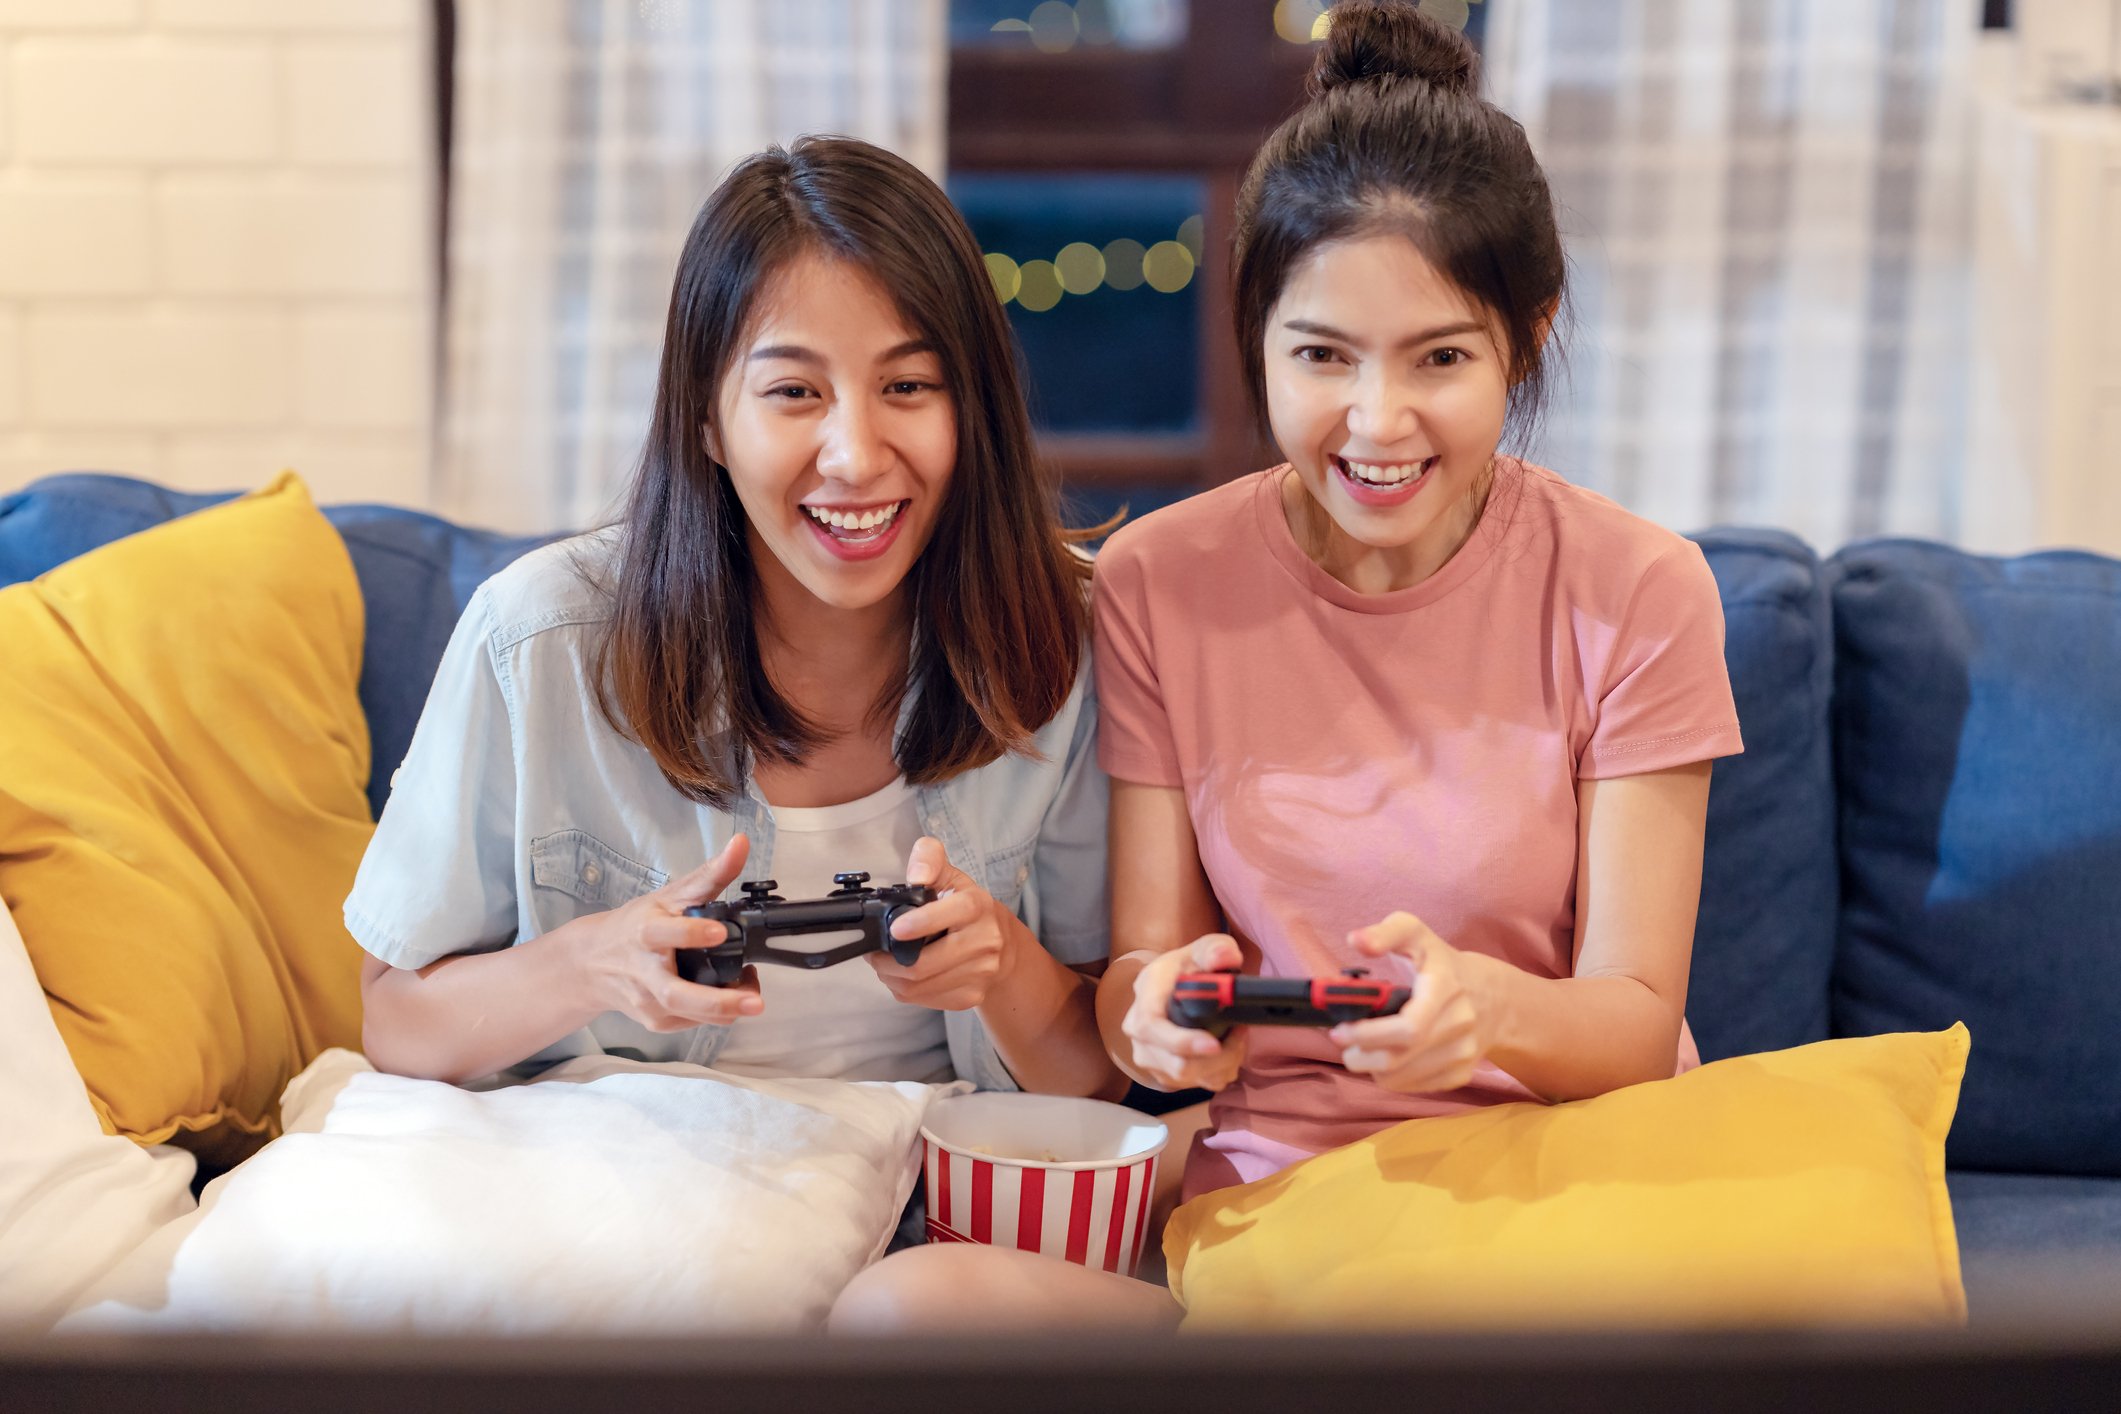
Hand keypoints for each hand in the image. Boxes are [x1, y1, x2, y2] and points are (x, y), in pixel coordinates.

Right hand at [568, 833, 762, 1032]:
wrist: (591, 963)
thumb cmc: (636, 924)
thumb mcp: (671, 895)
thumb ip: (710, 874)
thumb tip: (742, 843)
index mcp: (645, 932)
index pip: (665, 933)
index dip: (691, 933)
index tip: (720, 931)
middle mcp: (643, 970)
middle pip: (675, 993)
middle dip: (715, 1001)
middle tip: (754, 1001)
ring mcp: (646, 1000)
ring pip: (686, 1013)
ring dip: (724, 1010)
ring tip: (752, 999)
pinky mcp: (654, 1020)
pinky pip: (691, 1023)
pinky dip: (715, 1015)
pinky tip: (730, 1001)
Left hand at [865, 836, 1017, 1010]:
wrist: (1003, 945)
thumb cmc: (968, 908)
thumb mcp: (950, 875)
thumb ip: (929, 859)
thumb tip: (917, 875)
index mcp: (978, 906)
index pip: (955, 913)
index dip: (922, 923)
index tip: (895, 929)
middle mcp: (986, 940)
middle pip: (926, 963)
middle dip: (889, 961)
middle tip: (874, 953)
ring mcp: (981, 972)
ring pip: (920, 985)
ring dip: (891, 977)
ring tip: (885, 964)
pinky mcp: (972, 995)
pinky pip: (925, 999)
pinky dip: (905, 990)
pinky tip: (904, 976)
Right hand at [1118, 933, 1248, 1092]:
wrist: (1171, 986)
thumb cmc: (1189, 967)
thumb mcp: (1205, 948)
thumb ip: (1217, 949)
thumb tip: (1224, 958)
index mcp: (1146, 994)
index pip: (1152, 1026)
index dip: (1183, 1041)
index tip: (1214, 1044)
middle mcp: (1138, 1029)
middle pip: (1176, 1063)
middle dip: (1219, 1055)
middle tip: (1241, 1031)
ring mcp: (1148, 1055)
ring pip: (1190, 1078)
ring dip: (1224, 1063)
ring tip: (1236, 1037)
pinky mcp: (1162, 1073)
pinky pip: (1197, 1084)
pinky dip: (1220, 1071)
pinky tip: (1226, 1050)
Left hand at [1329, 911, 1495, 1092]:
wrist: (1495, 997)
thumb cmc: (1441, 963)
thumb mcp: (1416, 934)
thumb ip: (1385, 932)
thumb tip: (1355, 940)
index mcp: (1446, 988)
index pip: (1408, 1027)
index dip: (1368, 1034)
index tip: (1339, 1030)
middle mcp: (1460, 1024)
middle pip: (1397, 1058)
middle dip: (1359, 1054)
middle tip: (1342, 1040)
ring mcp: (1464, 1053)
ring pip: (1400, 1078)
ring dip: (1370, 1068)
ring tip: (1360, 1049)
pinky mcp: (1461, 1074)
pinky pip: (1413, 1087)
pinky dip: (1390, 1077)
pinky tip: (1385, 1057)